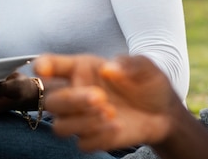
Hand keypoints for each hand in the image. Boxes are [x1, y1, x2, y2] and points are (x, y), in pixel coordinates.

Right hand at [35, 54, 181, 151]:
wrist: (164, 111)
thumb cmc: (148, 83)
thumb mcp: (146, 66)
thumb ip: (129, 63)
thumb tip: (109, 69)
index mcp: (82, 69)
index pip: (51, 64)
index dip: (43, 65)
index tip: (43, 69)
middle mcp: (76, 92)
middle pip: (51, 101)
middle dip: (72, 100)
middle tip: (100, 98)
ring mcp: (82, 118)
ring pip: (60, 126)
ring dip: (82, 122)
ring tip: (110, 113)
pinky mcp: (93, 138)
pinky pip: (82, 144)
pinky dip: (97, 137)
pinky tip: (117, 127)